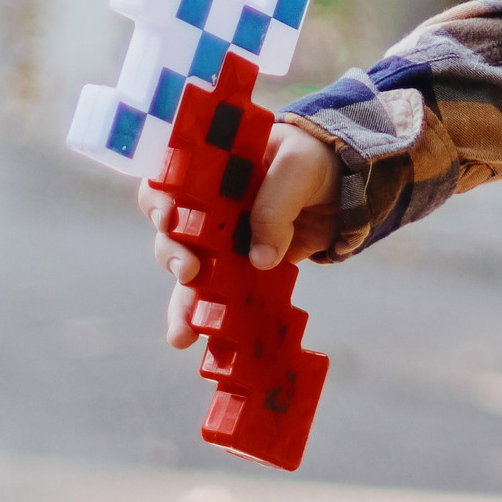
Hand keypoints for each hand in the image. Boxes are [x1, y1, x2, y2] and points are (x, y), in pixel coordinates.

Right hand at [136, 121, 342, 348]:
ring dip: (182, 300)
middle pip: (172, 230)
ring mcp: (220, 240)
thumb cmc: (312, 162)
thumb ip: (277, 204)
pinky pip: (217, 294)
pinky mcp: (240, 268)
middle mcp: (206, 205)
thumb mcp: (299, 167)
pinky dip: (207, 316)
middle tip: (188, 269)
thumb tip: (260, 259)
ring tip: (182, 331)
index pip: (171, 179)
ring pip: (188, 271)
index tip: (169, 218)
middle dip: (170, 252)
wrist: (343, 189)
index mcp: (213, 168)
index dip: (159, 199)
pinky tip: (196, 338)